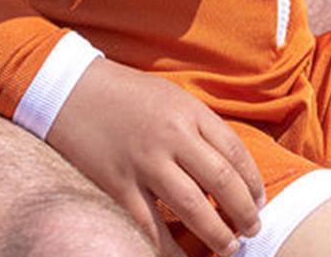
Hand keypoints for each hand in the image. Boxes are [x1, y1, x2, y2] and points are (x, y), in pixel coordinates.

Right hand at [47, 58, 263, 256]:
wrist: (71, 89)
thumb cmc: (126, 93)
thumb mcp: (170, 96)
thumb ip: (198, 126)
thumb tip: (230, 166)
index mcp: (188, 111)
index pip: (235, 152)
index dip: (253, 182)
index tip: (259, 201)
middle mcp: (171, 135)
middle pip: (222, 182)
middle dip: (244, 213)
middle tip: (253, 230)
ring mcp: (144, 161)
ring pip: (193, 208)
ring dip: (217, 236)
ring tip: (229, 248)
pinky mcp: (118, 184)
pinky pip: (150, 227)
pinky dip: (170, 250)